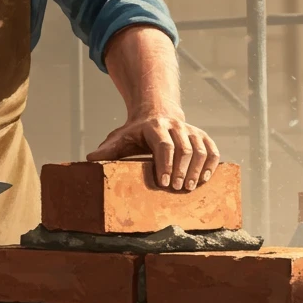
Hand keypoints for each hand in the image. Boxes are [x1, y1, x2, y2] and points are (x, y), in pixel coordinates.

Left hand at [86, 108, 219, 191]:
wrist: (156, 113)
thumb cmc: (136, 132)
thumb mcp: (120, 137)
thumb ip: (108, 149)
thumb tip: (89, 160)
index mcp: (154, 127)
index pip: (164, 145)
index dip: (165, 164)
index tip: (163, 183)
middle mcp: (175, 126)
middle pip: (184, 148)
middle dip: (181, 170)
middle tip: (177, 189)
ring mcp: (190, 130)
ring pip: (200, 149)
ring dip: (197, 170)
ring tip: (189, 187)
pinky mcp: (202, 135)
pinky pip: (212, 149)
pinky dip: (212, 164)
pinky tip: (205, 179)